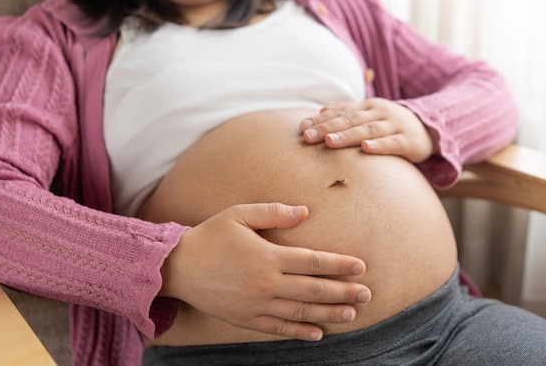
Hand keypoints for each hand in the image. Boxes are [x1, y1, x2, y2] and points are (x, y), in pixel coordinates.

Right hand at [159, 203, 370, 341]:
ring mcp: (257, 304)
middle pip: (314, 289)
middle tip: (367, 294)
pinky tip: (318, 333)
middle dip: (344, 292)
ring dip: (329, 313)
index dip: (340, 265)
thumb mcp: (239, 215)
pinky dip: (300, 332)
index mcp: (269, 256)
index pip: (314, 262)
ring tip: (351, 314)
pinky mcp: (246, 319)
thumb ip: (274, 213)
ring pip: (301, 312)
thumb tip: (305, 212)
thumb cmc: (211, 236)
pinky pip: (278, 328)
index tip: (361, 267)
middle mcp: (267, 283)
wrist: (178, 267)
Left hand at [300, 98, 438, 162]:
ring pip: (368, 130)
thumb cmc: (391, 124)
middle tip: (307, 137)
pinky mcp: (408, 141)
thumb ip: (348, 111)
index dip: (320, 120)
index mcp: (368, 106)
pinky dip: (379, 146)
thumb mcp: (370, 114)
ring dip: (348, 136)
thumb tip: (321, 110)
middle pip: (350, 121)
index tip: (301, 127)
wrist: (429, 129)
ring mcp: (395, 125)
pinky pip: (392, 143)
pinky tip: (365, 149)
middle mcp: (380, 113)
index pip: (340, 112)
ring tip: (329, 143)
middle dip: (327, 128)